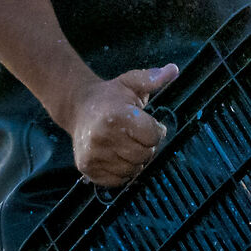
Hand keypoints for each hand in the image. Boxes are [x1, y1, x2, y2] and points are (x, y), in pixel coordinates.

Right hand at [66, 65, 179, 186]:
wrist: (77, 108)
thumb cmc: (109, 97)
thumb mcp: (130, 82)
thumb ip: (152, 78)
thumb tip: (173, 70)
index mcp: (117, 116)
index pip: (153, 136)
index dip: (155, 131)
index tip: (146, 125)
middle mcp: (103, 137)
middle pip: (144, 155)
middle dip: (145, 146)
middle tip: (134, 135)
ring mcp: (93, 154)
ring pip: (132, 170)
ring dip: (134, 160)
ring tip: (123, 145)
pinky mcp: (87, 168)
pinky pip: (118, 180)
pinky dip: (121, 171)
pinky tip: (114, 156)